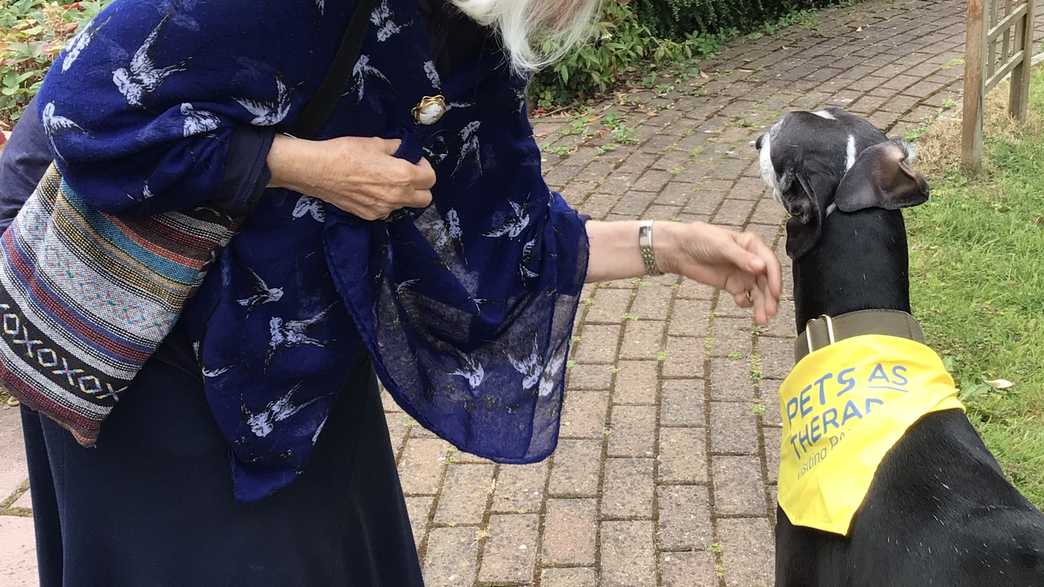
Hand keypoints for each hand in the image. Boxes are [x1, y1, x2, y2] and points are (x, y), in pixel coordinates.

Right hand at [267, 134, 434, 219]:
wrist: (317, 170)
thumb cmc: (346, 153)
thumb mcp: (375, 143)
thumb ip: (395, 148)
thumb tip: (403, 149)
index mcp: (403, 176)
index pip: (431, 179)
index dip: (425, 167)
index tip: (414, 161)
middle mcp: (397, 197)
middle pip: (425, 199)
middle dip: (421, 187)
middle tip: (408, 174)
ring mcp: (383, 209)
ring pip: (405, 206)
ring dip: (402, 195)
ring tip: (385, 181)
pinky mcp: (369, 215)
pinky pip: (386, 211)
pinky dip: (384, 202)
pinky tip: (371, 190)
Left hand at [659, 222, 781, 324]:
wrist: (680, 250)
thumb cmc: (700, 238)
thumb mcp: (721, 245)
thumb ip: (741, 257)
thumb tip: (761, 267)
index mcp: (752, 245)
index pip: (770, 264)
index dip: (775, 279)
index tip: (776, 293)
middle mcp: (751, 260)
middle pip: (766, 282)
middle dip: (770, 298)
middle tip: (770, 312)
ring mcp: (742, 274)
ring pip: (758, 292)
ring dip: (761, 305)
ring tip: (761, 320)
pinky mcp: (732, 285)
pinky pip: (745, 297)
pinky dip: (747, 303)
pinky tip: (742, 304)